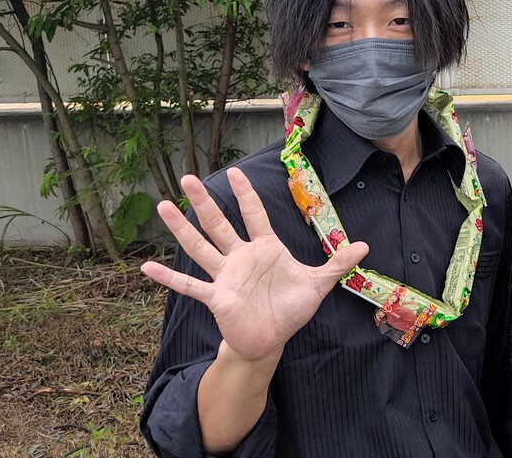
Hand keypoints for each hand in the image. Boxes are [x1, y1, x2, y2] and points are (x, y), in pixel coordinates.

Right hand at [141, 167, 368, 362]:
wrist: (273, 339)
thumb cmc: (291, 308)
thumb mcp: (318, 284)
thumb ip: (337, 263)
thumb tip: (365, 246)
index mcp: (265, 249)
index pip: (254, 215)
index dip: (245, 194)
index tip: (234, 172)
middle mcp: (241, 257)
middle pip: (220, 224)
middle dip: (205, 202)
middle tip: (188, 177)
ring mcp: (226, 276)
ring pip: (200, 248)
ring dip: (182, 228)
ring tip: (164, 206)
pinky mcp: (217, 298)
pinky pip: (190, 286)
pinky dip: (168, 278)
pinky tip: (146, 267)